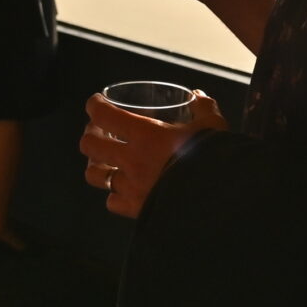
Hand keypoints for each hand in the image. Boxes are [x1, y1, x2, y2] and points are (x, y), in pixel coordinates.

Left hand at [80, 92, 224, 218]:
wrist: (217, 200)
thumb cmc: (213, 160)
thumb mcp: (212, 127)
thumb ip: (203, 107)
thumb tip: (198, 96)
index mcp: (146, 135)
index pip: (104, 115)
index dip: (94, 106)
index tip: (96, 103)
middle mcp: (131, 161)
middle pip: (89, 144)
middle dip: (90, 134)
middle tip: (99, 130)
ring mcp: (131, 187)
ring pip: (94, 175)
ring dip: (96, 165)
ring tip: (104, 160)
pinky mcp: (136, 210)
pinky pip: (112, 201)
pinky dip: (114, 194)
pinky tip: (123, 189)